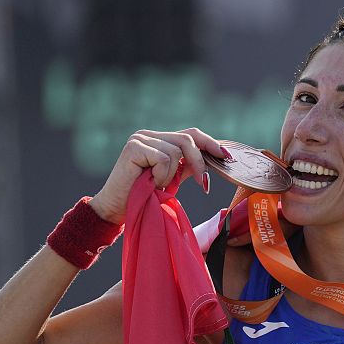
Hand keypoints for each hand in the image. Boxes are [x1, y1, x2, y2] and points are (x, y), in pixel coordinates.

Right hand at [88, 128, 226, 222]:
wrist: (118, 209)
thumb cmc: (144, 196)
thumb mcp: (172, 178)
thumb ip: (187, 166)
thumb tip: (213, 157)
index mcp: (158, 139)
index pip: (190, 134)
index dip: (210, 143)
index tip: (226, 156)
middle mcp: (148, 135)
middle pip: (187, 139)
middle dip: (199, 162)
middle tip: (201, 183)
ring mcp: (139, 139)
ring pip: (177, 151)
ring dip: (173, 174)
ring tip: (158, 184)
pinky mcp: (134, 147)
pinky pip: (164, 159)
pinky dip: (163, 175)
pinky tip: (150, 182)